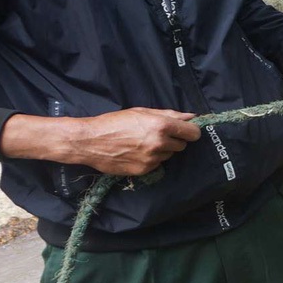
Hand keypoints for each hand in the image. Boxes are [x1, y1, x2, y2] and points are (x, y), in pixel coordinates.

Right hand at [2, 108, 200, 175]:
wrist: (90, 141)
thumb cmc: (115, 122)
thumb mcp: (142, 112)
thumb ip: (169, 115)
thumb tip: (191, 116)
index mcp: (162, 126)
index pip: (193, 133)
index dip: (190, 132)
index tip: (186, 131)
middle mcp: (159, 143)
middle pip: (182, 145)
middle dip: (173, 140)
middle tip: (156, 135)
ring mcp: (152, 159)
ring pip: (169, 155)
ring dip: (161, 150)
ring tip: (142, 143)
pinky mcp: (144, 170)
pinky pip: (157, 165)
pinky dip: (151, 160)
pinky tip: (136, 153)